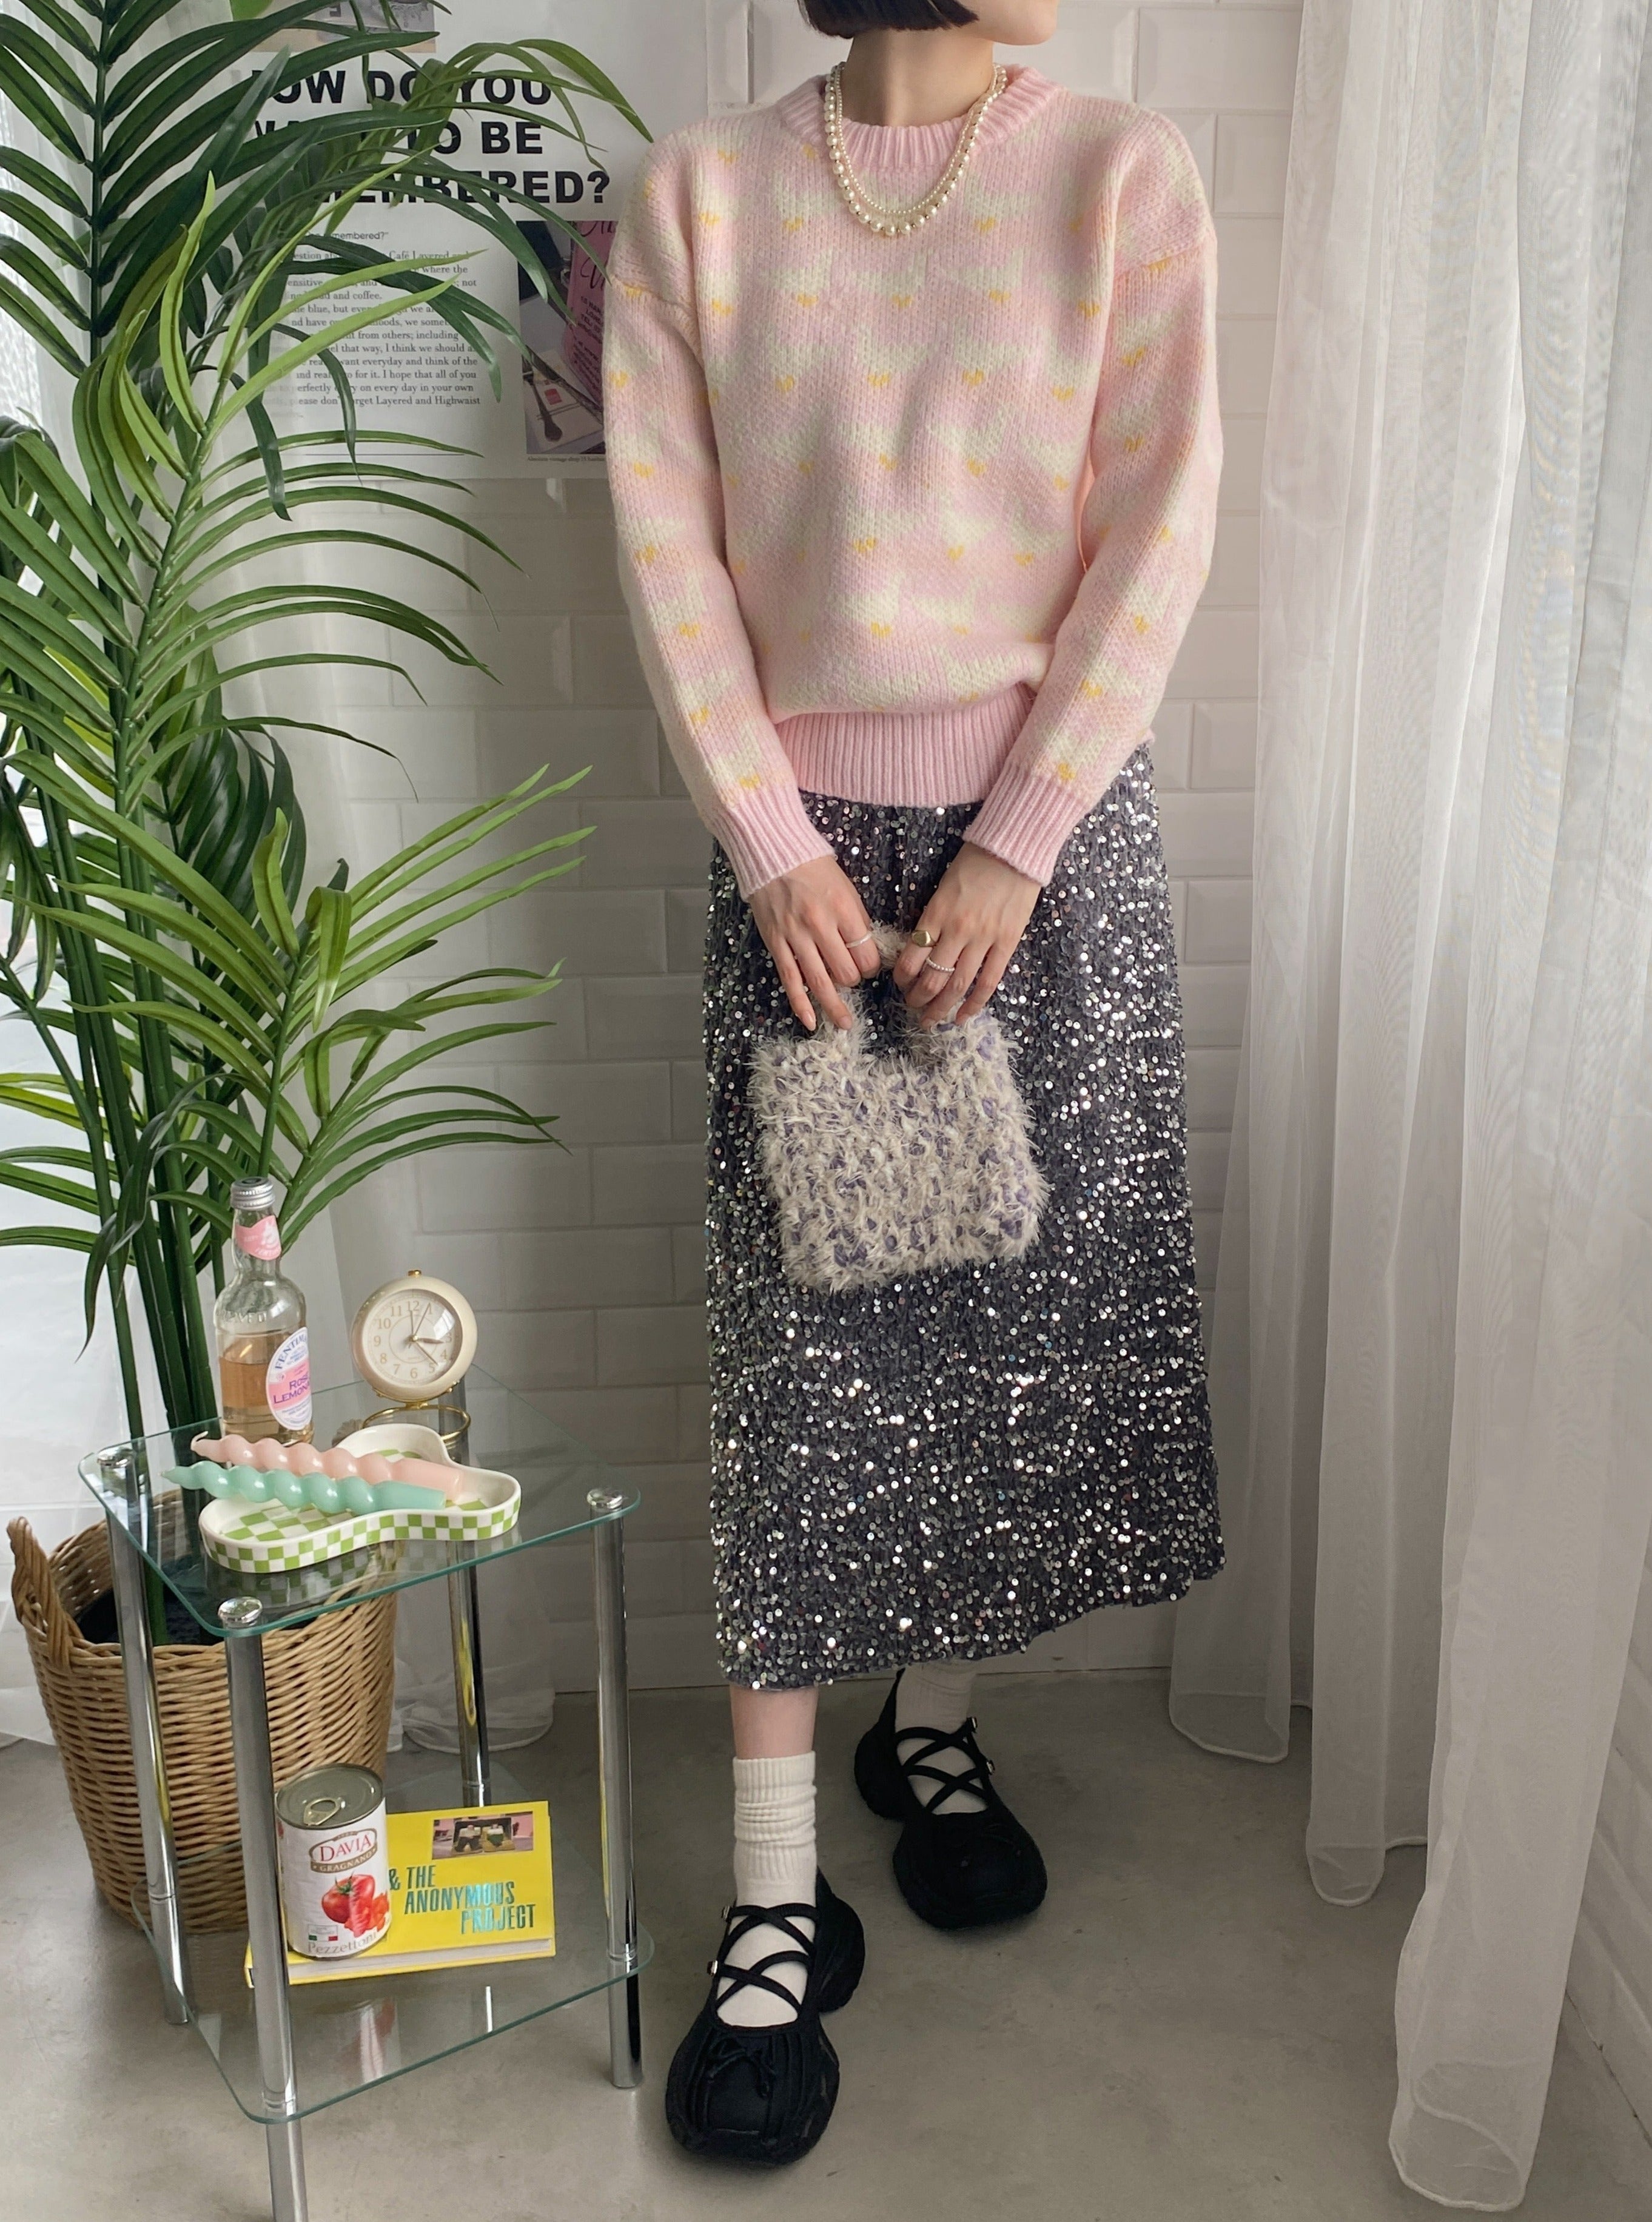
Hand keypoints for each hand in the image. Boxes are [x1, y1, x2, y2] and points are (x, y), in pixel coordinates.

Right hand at [748, 854, 881, 1030]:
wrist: (773, 855)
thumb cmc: (814, 869)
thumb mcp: (846, 889)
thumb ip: (856, 921)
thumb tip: (866, 952)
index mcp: (843, 909)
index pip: (866, 953)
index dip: (872, 967)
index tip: (870, 967)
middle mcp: (820, 925)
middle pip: (846, 971)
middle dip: (854, 981)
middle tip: (853, 978)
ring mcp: (795, 936)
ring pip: (819, 982)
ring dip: (835, 1006)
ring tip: (844, 1023)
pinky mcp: (775, 943)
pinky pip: (790, 980)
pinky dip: (801, 1004)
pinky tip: (811, 1021)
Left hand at [893, 842, 1039, 1027]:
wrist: (1014, 850)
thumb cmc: (976, 863)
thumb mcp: (943, 888)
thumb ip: (934, 918)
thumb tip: (922, 947)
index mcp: (936, 913)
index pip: (912, 956)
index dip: (902, 977)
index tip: (900, 984)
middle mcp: (957, 930)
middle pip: (932, 977)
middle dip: (917, 999)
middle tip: (911, 1008)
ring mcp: (984, 939)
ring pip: (957, 985)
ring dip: (940, 1008)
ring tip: (930, 1020)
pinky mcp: (1007, 943)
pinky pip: (989, 981)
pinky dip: (974, 1004)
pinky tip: (962, 1017)